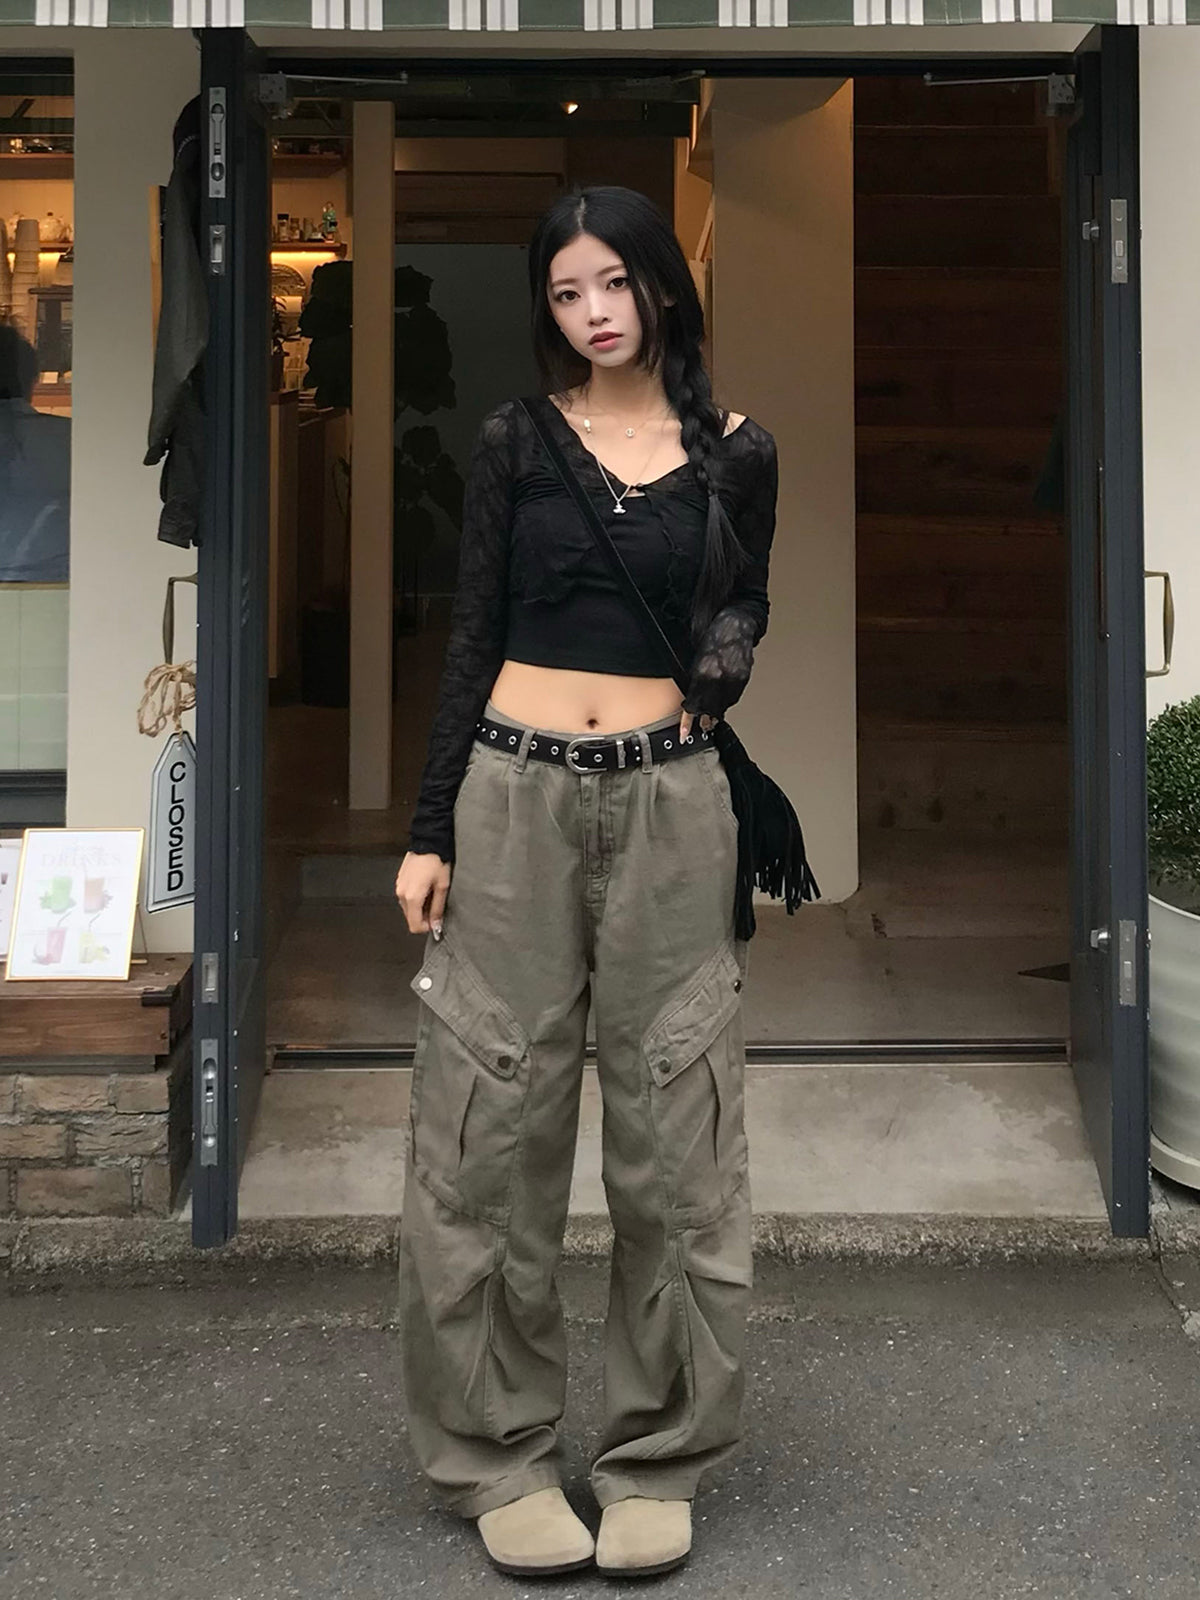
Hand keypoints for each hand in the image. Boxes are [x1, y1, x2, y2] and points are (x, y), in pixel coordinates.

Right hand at [395, 851, 451, 936]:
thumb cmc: (437, 861)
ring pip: (408, 908)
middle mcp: (401, 894)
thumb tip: (436, 924)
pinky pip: (406, 897)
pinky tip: (425, 887)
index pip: (414, 926)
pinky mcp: (399, 881)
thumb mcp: (442, 886)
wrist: (428, 842)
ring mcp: (399, 887)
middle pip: (410, 918)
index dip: (427, 928)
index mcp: (412, 897)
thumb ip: (437, 909)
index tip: (436, 921)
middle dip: (424, 917)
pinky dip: (415, 898)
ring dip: (420, 907)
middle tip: (437, 905)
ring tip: (432, 893)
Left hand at [678, 608, 758, 737]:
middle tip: (701, 725)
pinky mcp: (744, 677)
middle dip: (704, 718)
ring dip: (716, 711)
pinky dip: (727, 701)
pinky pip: (734, 696)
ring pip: (723, 704)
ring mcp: (734, 677)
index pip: (695, 703)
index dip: (689, 720)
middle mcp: (720, 676)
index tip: (684, 732)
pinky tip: (723, 701)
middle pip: (710, 708)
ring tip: (711, 716)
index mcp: (704, 671)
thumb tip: (692, 699)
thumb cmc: (714, 636)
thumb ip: (695, 680)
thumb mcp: (697, 658)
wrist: (735, 622)